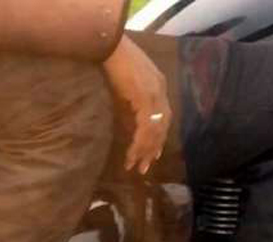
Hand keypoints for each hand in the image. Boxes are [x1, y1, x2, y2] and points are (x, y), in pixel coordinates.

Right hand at [103, 35, 171, 174]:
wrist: (109, 43)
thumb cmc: (112, 57)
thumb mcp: (127, 79)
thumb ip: (132, 94)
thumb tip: (128, 109)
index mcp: (159, 85)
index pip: (163, 117)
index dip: (158, 136)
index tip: (152, 152)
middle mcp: (161, 91)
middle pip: (162, 127)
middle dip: (153, 148)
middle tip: (144, 166)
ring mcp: (155, 95)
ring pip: (154, 131)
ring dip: (145, 151)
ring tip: (137, 166)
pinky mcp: (145, 99)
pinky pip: (145, 128)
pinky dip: (139, 144)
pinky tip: (132, 155)